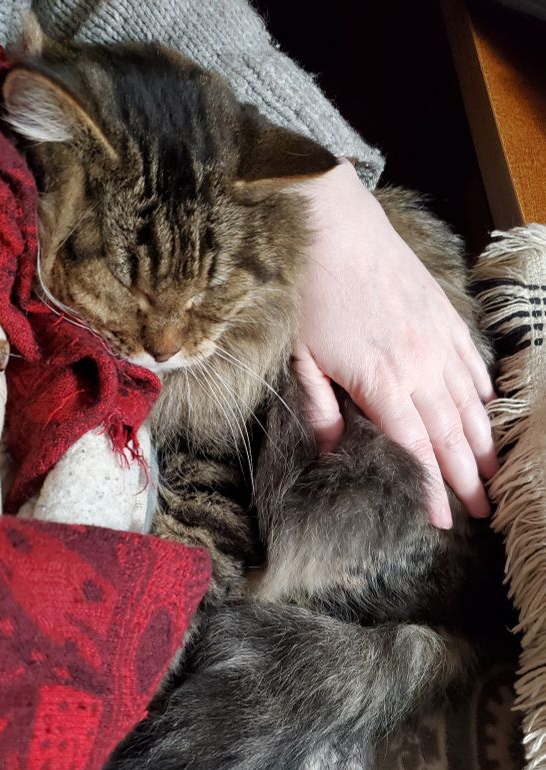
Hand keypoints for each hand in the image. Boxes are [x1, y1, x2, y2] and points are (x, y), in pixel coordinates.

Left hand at [293, 160, 497, 528]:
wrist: (330, 221)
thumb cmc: (308, 291)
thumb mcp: (302, 357)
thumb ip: (321, 409)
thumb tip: (332, 454)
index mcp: (380, 381)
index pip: (413, 448)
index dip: (430, 488)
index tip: (442, 519)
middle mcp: (418, 364)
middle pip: (450, 433)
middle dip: (469, 476)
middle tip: (485, 509)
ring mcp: (436, 337)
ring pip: (468, 401)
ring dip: (483, 441)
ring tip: (497, 471)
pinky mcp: (442, 312)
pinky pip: (470, 360)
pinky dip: (483, 390)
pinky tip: (488, 409)